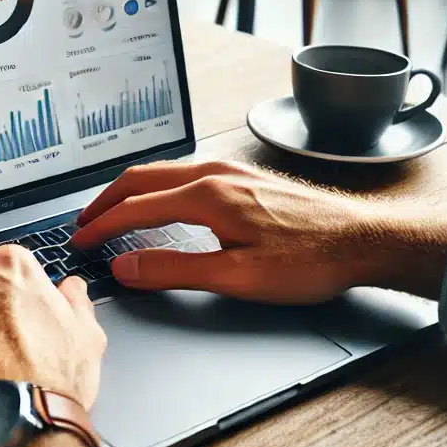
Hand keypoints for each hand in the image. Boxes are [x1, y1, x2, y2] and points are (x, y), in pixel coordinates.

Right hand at [72, 160, 446, 303]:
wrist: (366, 239)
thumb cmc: (310, 259)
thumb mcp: (236, 276)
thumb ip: (173, 270)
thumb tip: (125, 266)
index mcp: (206, 195)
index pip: (134, 208)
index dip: (101, 226)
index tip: (80, 241)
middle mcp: (214, 172)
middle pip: (141, 179)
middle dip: (105, 200)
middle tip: (84, 222)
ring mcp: (231, 169)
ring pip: (162, 171)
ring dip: (130, 191)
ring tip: (113, 212)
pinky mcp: (245, 176)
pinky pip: (183, 172)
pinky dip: (156, 186)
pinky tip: (161, 201)